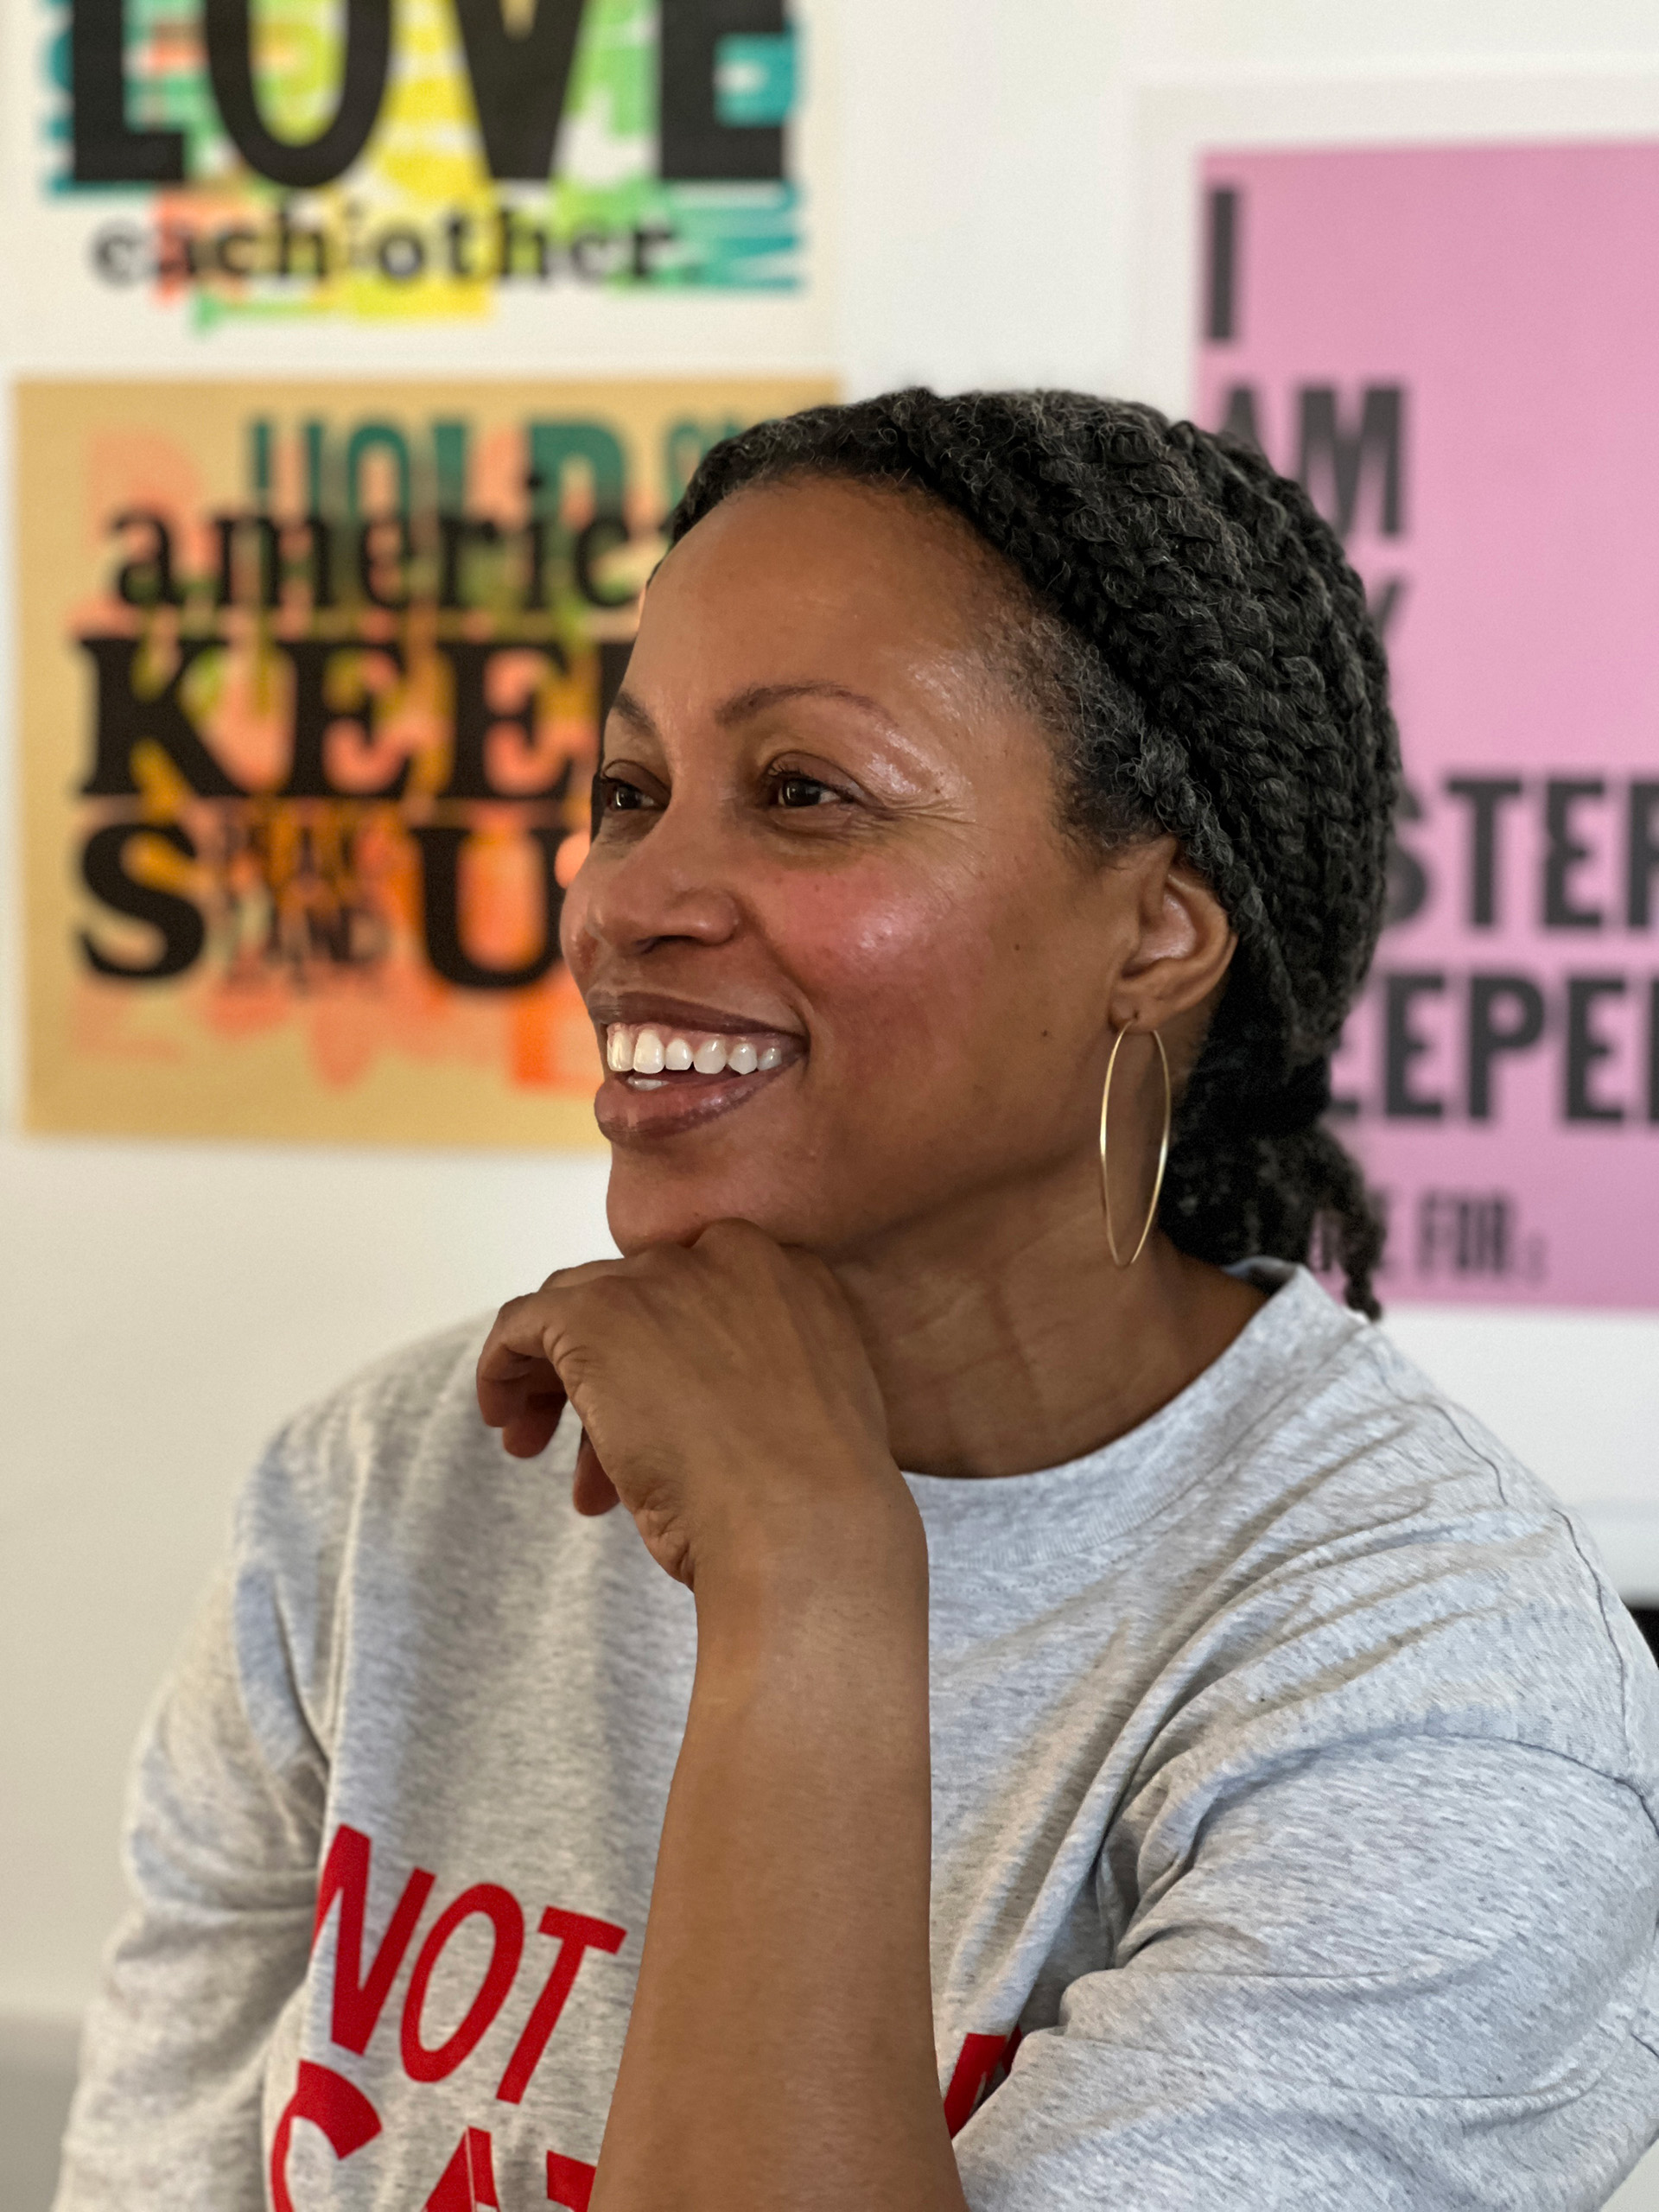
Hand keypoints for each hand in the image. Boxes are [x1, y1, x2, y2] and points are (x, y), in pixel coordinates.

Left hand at [475, 1220, 915, 1593]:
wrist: (804, 1529)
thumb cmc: (812, 1503)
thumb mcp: (798, 1411)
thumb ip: (754, 1376)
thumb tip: (686, 1399)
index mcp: (790, 1274)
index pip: (694, 1290)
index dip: (660, 1351)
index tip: (649, 1407)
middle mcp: (726, 1256)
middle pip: (632, 1295)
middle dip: (602, 1365)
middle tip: (583, 1435)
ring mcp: (660, 1281)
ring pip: (574, 1305)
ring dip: (551, 1374)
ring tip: (532, 1444)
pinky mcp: (595, 1314)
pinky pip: (523, 1323)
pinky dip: (502, 1366)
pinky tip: (502, 1416)